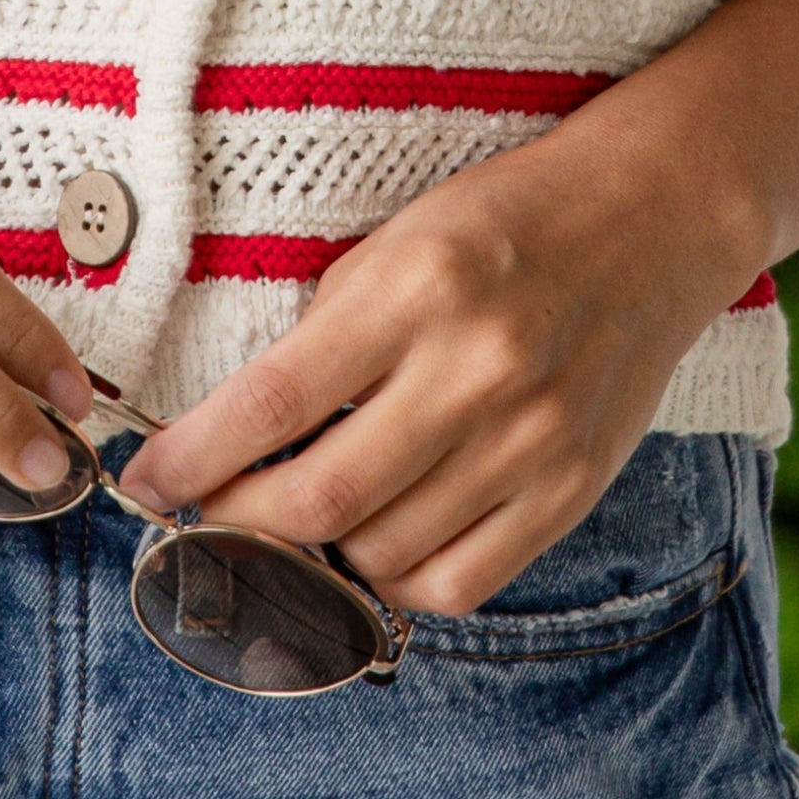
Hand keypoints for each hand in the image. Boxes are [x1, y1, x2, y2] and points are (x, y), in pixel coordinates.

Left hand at [114, 131, 769, 613]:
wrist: (653, 217)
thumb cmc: (505, 221)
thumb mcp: (399, 240)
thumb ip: (326, 335)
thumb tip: (232, 437)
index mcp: (419, 288)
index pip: (274, 401)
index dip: (193, 457)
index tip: (145, 482)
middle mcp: (478, 370)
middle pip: (320, 499)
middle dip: (236, 522)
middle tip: (203, 513)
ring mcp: (533, 440)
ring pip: (382, 551)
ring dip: (314, 553)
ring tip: (292, 519)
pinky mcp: (573, 488)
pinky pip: (459, 581)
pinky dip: (396, 579)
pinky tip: (374, 543)